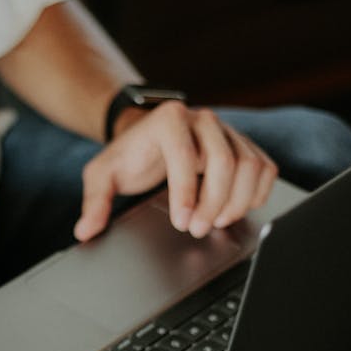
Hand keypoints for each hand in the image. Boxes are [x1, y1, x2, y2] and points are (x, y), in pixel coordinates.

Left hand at [75, 102, 277, 240]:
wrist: (147, 137)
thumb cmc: (129, 156)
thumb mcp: (103, 174)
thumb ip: (95, 201)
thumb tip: (86, 230)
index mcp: (169, 120)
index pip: (185, 157)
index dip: (187, 194)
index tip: (183, 223)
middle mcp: (202, 120)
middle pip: (225, 162)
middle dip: (214, 203)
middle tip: (198, 230)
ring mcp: (227, 131)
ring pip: (250, 165)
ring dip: (237, 202)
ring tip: (217, 222)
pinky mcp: (244, 145)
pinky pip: (264, 167)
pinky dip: (257, 193)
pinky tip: (236, 209)